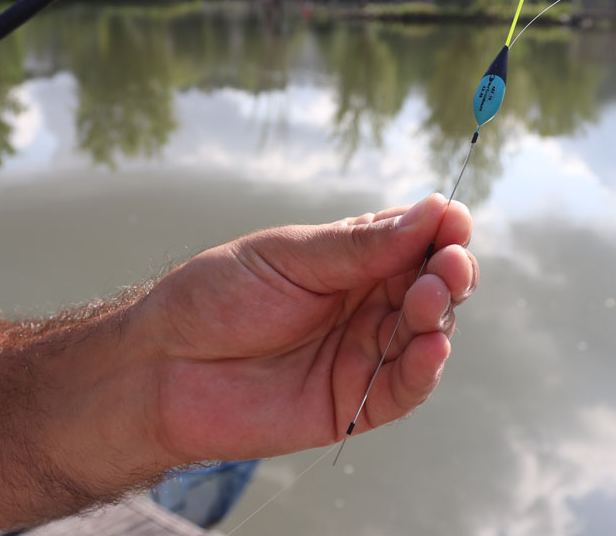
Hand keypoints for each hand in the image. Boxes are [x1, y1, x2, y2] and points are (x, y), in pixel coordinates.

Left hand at [145, 193, 477, 464]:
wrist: (161, 367)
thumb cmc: (216, 298)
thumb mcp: (290, 257)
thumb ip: (359, 246)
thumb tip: (434, 211)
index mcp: (352, 260)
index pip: (414, 241)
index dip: (439, 230)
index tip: (454, 220)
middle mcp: (366, 304)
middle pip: (430, 286)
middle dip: (448, 272)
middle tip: (449, 263)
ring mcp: (363, 354)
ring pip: (426, 333)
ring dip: (438, 315)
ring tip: (431, 297)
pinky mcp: (355, 404)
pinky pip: (404, 388)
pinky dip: (425, 369)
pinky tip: (432, 345)